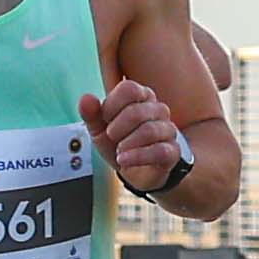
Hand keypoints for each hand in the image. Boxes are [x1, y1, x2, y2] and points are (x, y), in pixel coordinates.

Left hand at [91, 76, 184, 193]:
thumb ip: (91, 113)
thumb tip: (86, 98)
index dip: (112, 105)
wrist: (132, 170)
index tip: (105, 119)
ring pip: (149, 131)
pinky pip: (159, 151)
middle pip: (136, 111)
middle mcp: (158, 110)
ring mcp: (168, 130)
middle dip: (116, 128)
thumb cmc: (117, 143)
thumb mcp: (99, 129)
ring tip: (118, 151)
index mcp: (141, 96)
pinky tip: (124, 160)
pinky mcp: (172, 152)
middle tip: (111, 137)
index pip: (129, 89)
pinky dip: (137, 157)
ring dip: (126, 144)